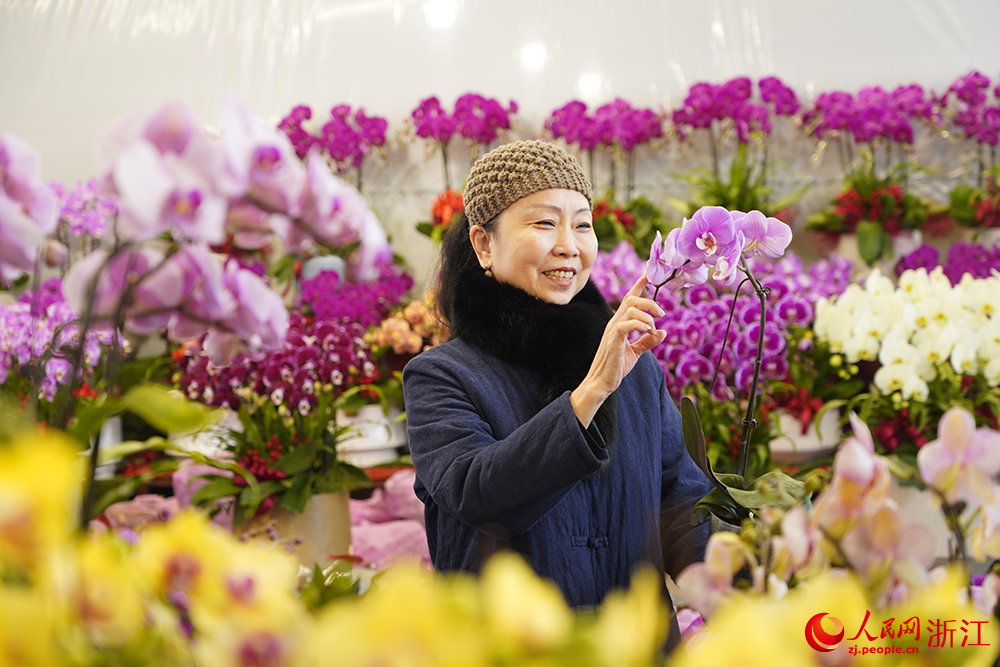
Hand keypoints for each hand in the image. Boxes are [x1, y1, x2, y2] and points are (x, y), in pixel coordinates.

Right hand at [570, 275, 664, 425]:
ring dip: (648, 315)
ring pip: (630, 308)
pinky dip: (640, 324)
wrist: (602, 383)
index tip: (649, 274)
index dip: (639, 285)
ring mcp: (613, 331)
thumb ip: (648, 341)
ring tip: (653, 329)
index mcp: (619, 323)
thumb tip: (663, 333)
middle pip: (632, 299)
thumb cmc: (616, 367)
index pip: (629, 298)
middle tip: (662, 314)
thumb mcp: (636, 352)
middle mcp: (614, 323)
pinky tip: (648, 331)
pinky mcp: (613, 341)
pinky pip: (626, 324)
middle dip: (650, 301)